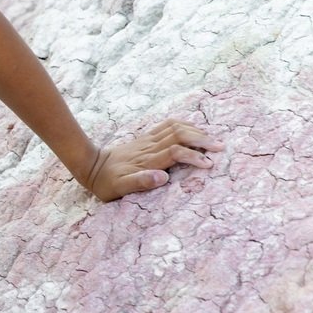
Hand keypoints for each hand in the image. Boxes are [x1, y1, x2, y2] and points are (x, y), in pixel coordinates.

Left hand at [80, 118, 223, 201]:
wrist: (92, 166)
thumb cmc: (107, 183)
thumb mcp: (119, 188)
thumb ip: (140, 182)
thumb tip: (162, 178)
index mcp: (146, 161)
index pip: (175, 153)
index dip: (193, 156)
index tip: (209, 164)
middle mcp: (149, 147)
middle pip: (179, 135)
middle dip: (201, 139)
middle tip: (221, 147)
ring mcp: (148, 140)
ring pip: (175, 127)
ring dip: (196, 130)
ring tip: (213, 138)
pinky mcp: (146, 137)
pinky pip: (168, 125)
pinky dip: (184, 124)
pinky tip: (194, 129)